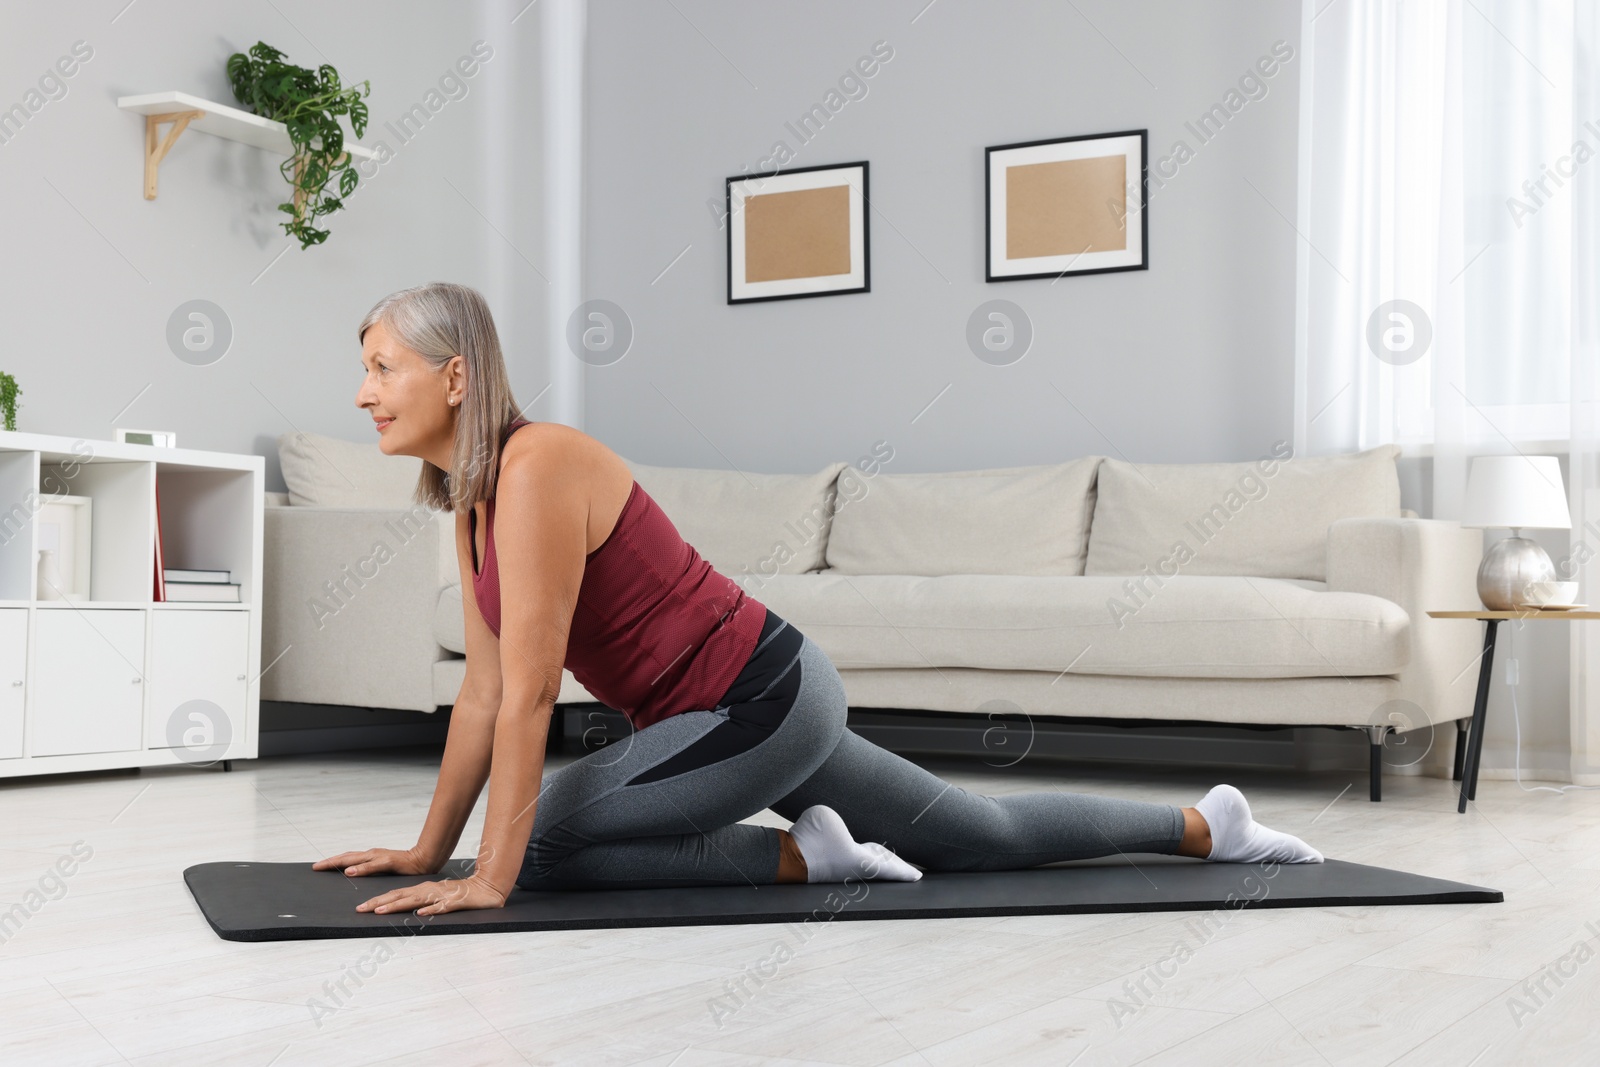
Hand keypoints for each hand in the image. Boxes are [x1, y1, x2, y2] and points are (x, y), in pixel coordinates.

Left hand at [312, 846, 437, 876]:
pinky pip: (371, 866)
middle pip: (347, 857)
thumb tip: (352, 875)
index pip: (347, 858)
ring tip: (327, 866)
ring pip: (356, 859)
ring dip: (340, 863)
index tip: (317, 866)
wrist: (424, 860)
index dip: (332, 861)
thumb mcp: (383, 869)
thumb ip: (369, 870)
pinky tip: (350, 871)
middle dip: (330, 862)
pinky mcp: (388, 861)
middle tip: (315, 867)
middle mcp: (372, 854)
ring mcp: (380, 856)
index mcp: (370, 856)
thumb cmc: (403, 866)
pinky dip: (360, 869)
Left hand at [355, 874, 506, 915]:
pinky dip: (431, 910)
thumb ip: (423, 903)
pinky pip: (442, 907)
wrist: (486, 889)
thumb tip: (408, 911)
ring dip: (398, 905)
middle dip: (379, 903)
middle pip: (400, 896)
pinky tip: (422, 914)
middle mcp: (429, 891)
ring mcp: (441, 896)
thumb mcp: (437, 899)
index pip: (396, 895)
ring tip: (380, 911)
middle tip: (360, 909)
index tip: (361, 908)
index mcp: (424, 890)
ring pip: (416, 900)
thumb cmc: (461, 895)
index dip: (378, 901)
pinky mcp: (455, 902)